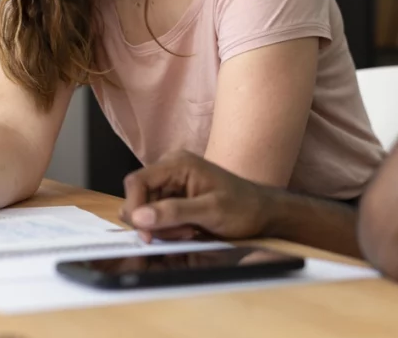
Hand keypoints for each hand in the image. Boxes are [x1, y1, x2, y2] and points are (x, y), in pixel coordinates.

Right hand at [119, 151, 273, 242]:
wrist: (263, 213)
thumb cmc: (242, 208)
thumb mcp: (210, 211)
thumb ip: (174, 213)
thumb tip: (138, 217)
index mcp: (177, 163)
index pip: (137, 182)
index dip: (135, 208)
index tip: (146, 234)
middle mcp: (169, 168)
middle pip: (138, 196)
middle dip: (152, 221)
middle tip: (180, 234)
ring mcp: (171, 183)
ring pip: (146, 209)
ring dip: (161, 227)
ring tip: (188, 232)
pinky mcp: (174, 197)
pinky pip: (157, 214)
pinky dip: (167, 228)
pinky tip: (187, 231)